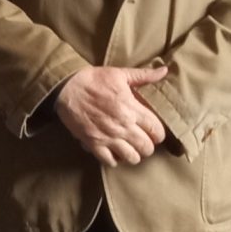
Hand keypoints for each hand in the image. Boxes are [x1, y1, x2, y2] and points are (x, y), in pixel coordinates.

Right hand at [55, 62, 169, 166]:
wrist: (66, 87)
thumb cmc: (93, 80)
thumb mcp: (120, 74)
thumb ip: (144, 75)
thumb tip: (164, 70)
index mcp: (132, 109)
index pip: (156, 130)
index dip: (158, 134)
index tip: (154, 133)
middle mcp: (123, 126)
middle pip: (146, 147)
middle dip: (147, 147)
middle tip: (142, 142)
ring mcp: (108, 136)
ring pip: (131, 157)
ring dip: (132, 155)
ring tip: (130, 150)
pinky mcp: (93, 143)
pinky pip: (109, 161)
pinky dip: (113, 160)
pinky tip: (113, 153)